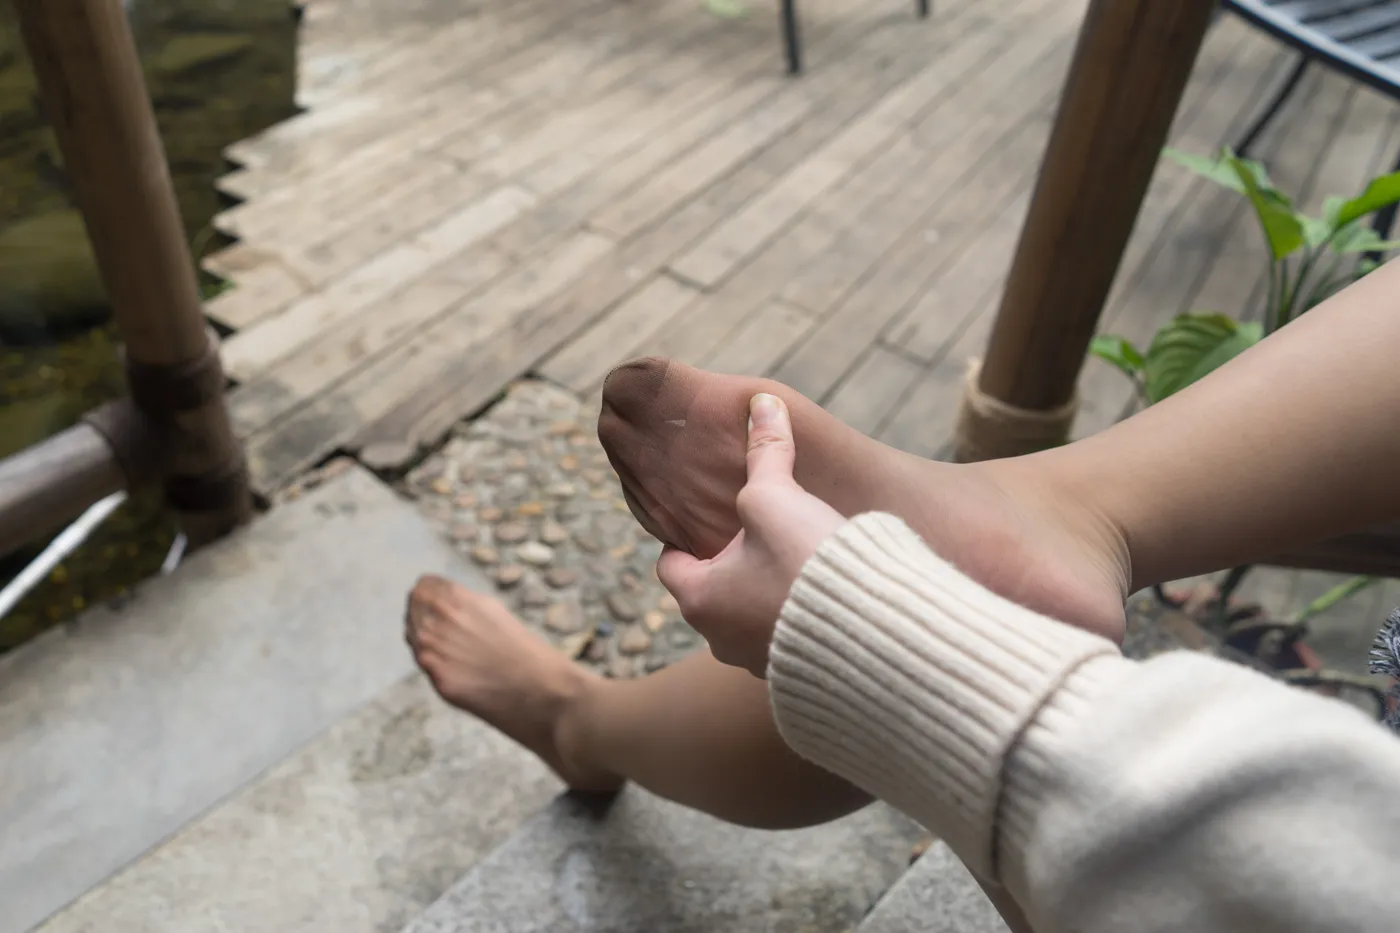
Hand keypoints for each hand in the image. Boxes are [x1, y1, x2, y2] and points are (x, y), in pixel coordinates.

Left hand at [657, 393, 845, 676]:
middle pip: (712, 593)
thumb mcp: (779, 499)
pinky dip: (798, 620)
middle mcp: (721, 640)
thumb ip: (767, 452)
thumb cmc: (810, 566)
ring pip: (749, 619)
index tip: (708, 518)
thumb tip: (761, 403)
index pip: (671, 564)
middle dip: (731, 566)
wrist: (877, 634)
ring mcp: (761, 664)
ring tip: (796, 565)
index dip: (685, 537)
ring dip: (765, 595)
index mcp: (700, 599)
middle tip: (757, 538)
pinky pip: (788, 641)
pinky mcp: (801, 678)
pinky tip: (828, 597)